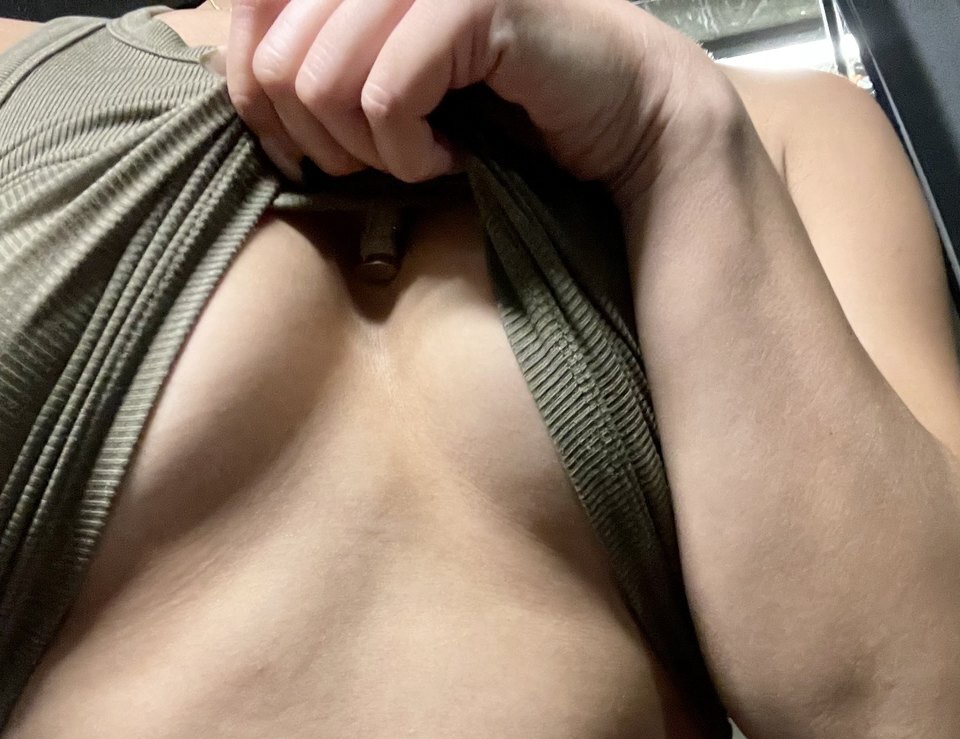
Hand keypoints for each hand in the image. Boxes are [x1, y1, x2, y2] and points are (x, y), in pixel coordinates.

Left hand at [226, 0, 729, 199]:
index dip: (255, 97)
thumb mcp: (392, 85)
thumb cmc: (501, 106)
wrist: (614, 111)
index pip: (246, 17)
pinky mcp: (467, 3)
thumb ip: (320, 65)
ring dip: (372, 153)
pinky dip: (413, 155)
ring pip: (322, 83)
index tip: (311, 146)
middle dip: (322, 142)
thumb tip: (249, 88)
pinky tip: (452, 157)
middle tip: (382, 160)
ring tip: (422, 157)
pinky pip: (387, 99)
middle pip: (276, 64)